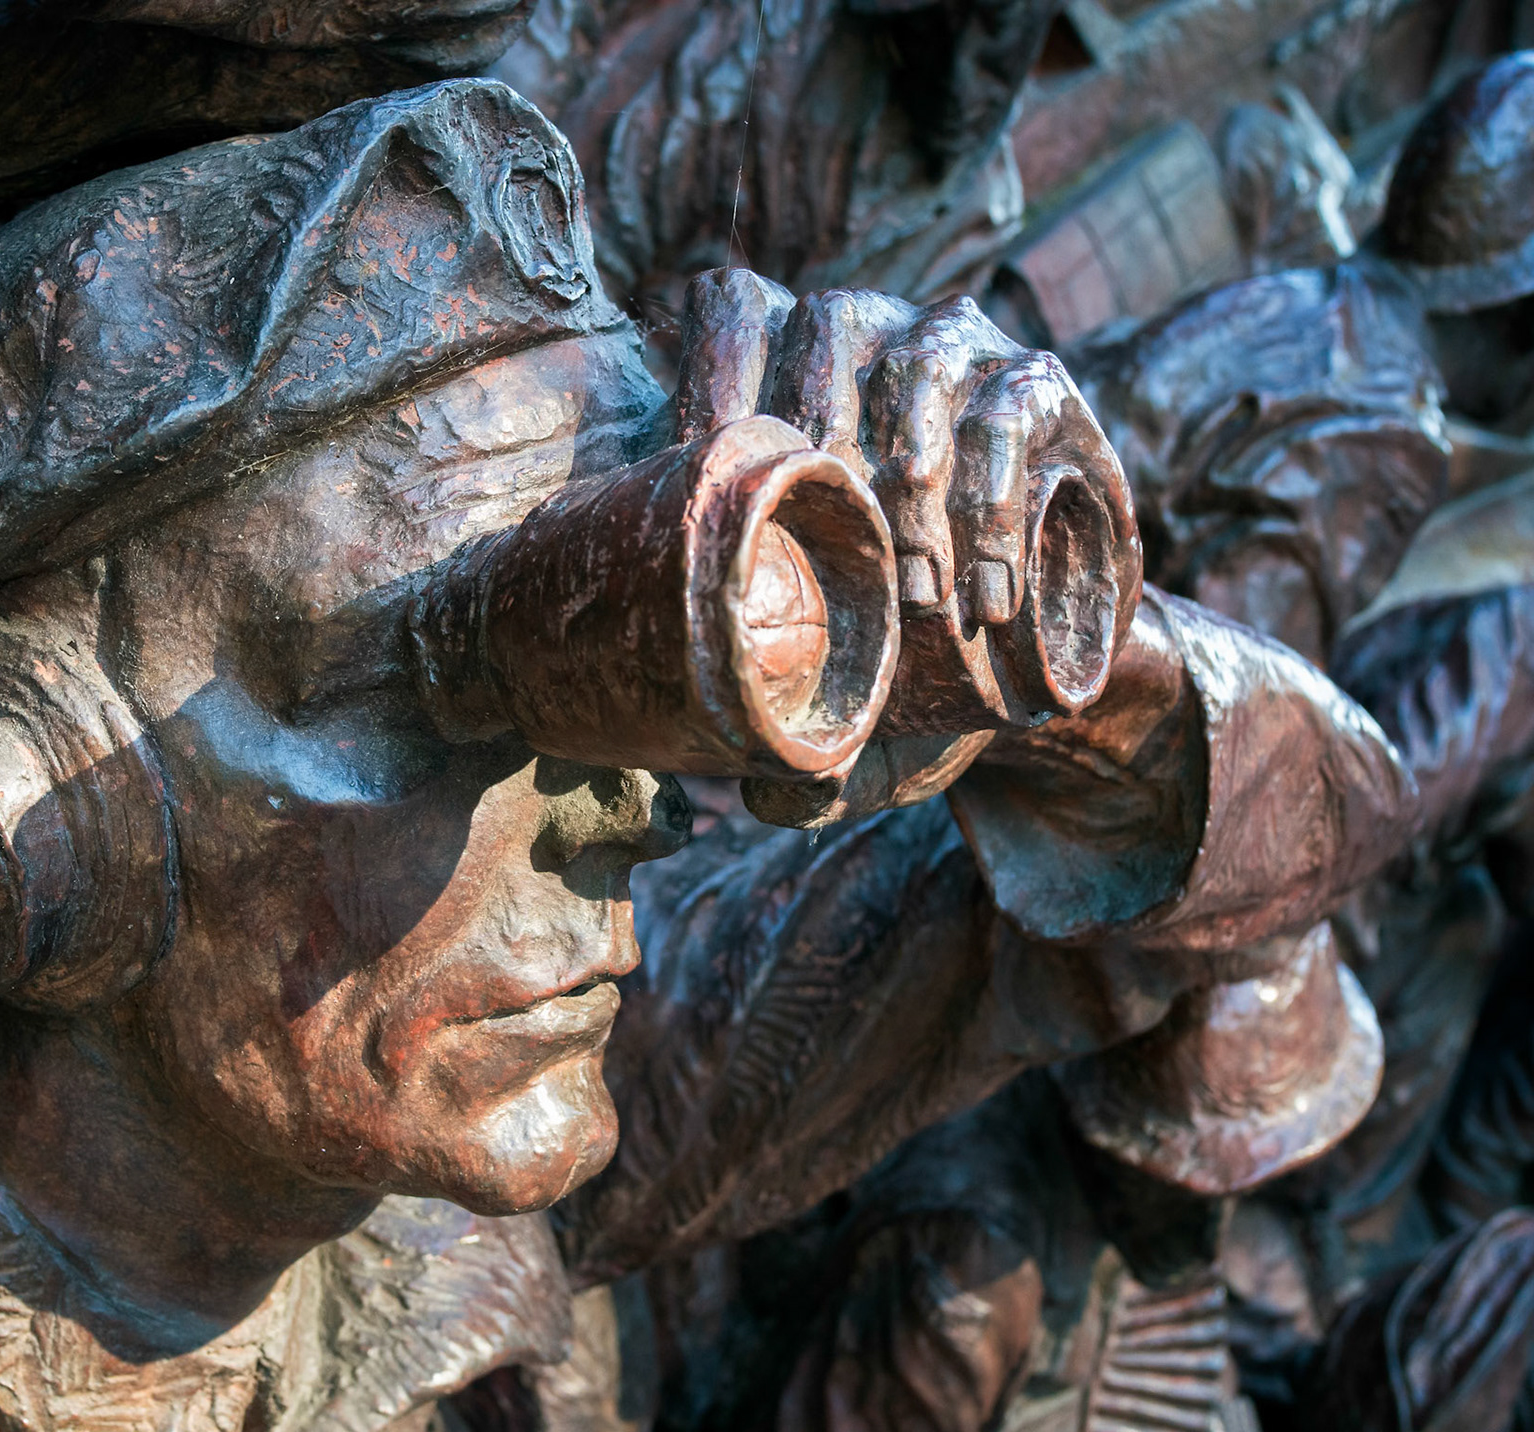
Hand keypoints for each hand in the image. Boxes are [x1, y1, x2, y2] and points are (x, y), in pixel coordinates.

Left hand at [677, 269, 1140, 736]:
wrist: (1039, 654)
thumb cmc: (911, 663)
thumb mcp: (854, 708)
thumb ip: (808, 755)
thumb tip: (765, 805)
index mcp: (786, 379)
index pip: (731, 313)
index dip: (711, 363)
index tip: (703, 454)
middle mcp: (869, 341)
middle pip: (822, 333)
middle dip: (820, 446)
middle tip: (832, 560)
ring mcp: (958, 351)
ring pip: (918, 368)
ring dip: (915, 484)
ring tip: (925, 599)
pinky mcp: (1042, 383)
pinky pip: (1011, 412)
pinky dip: (997, 504)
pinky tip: (989, 590)